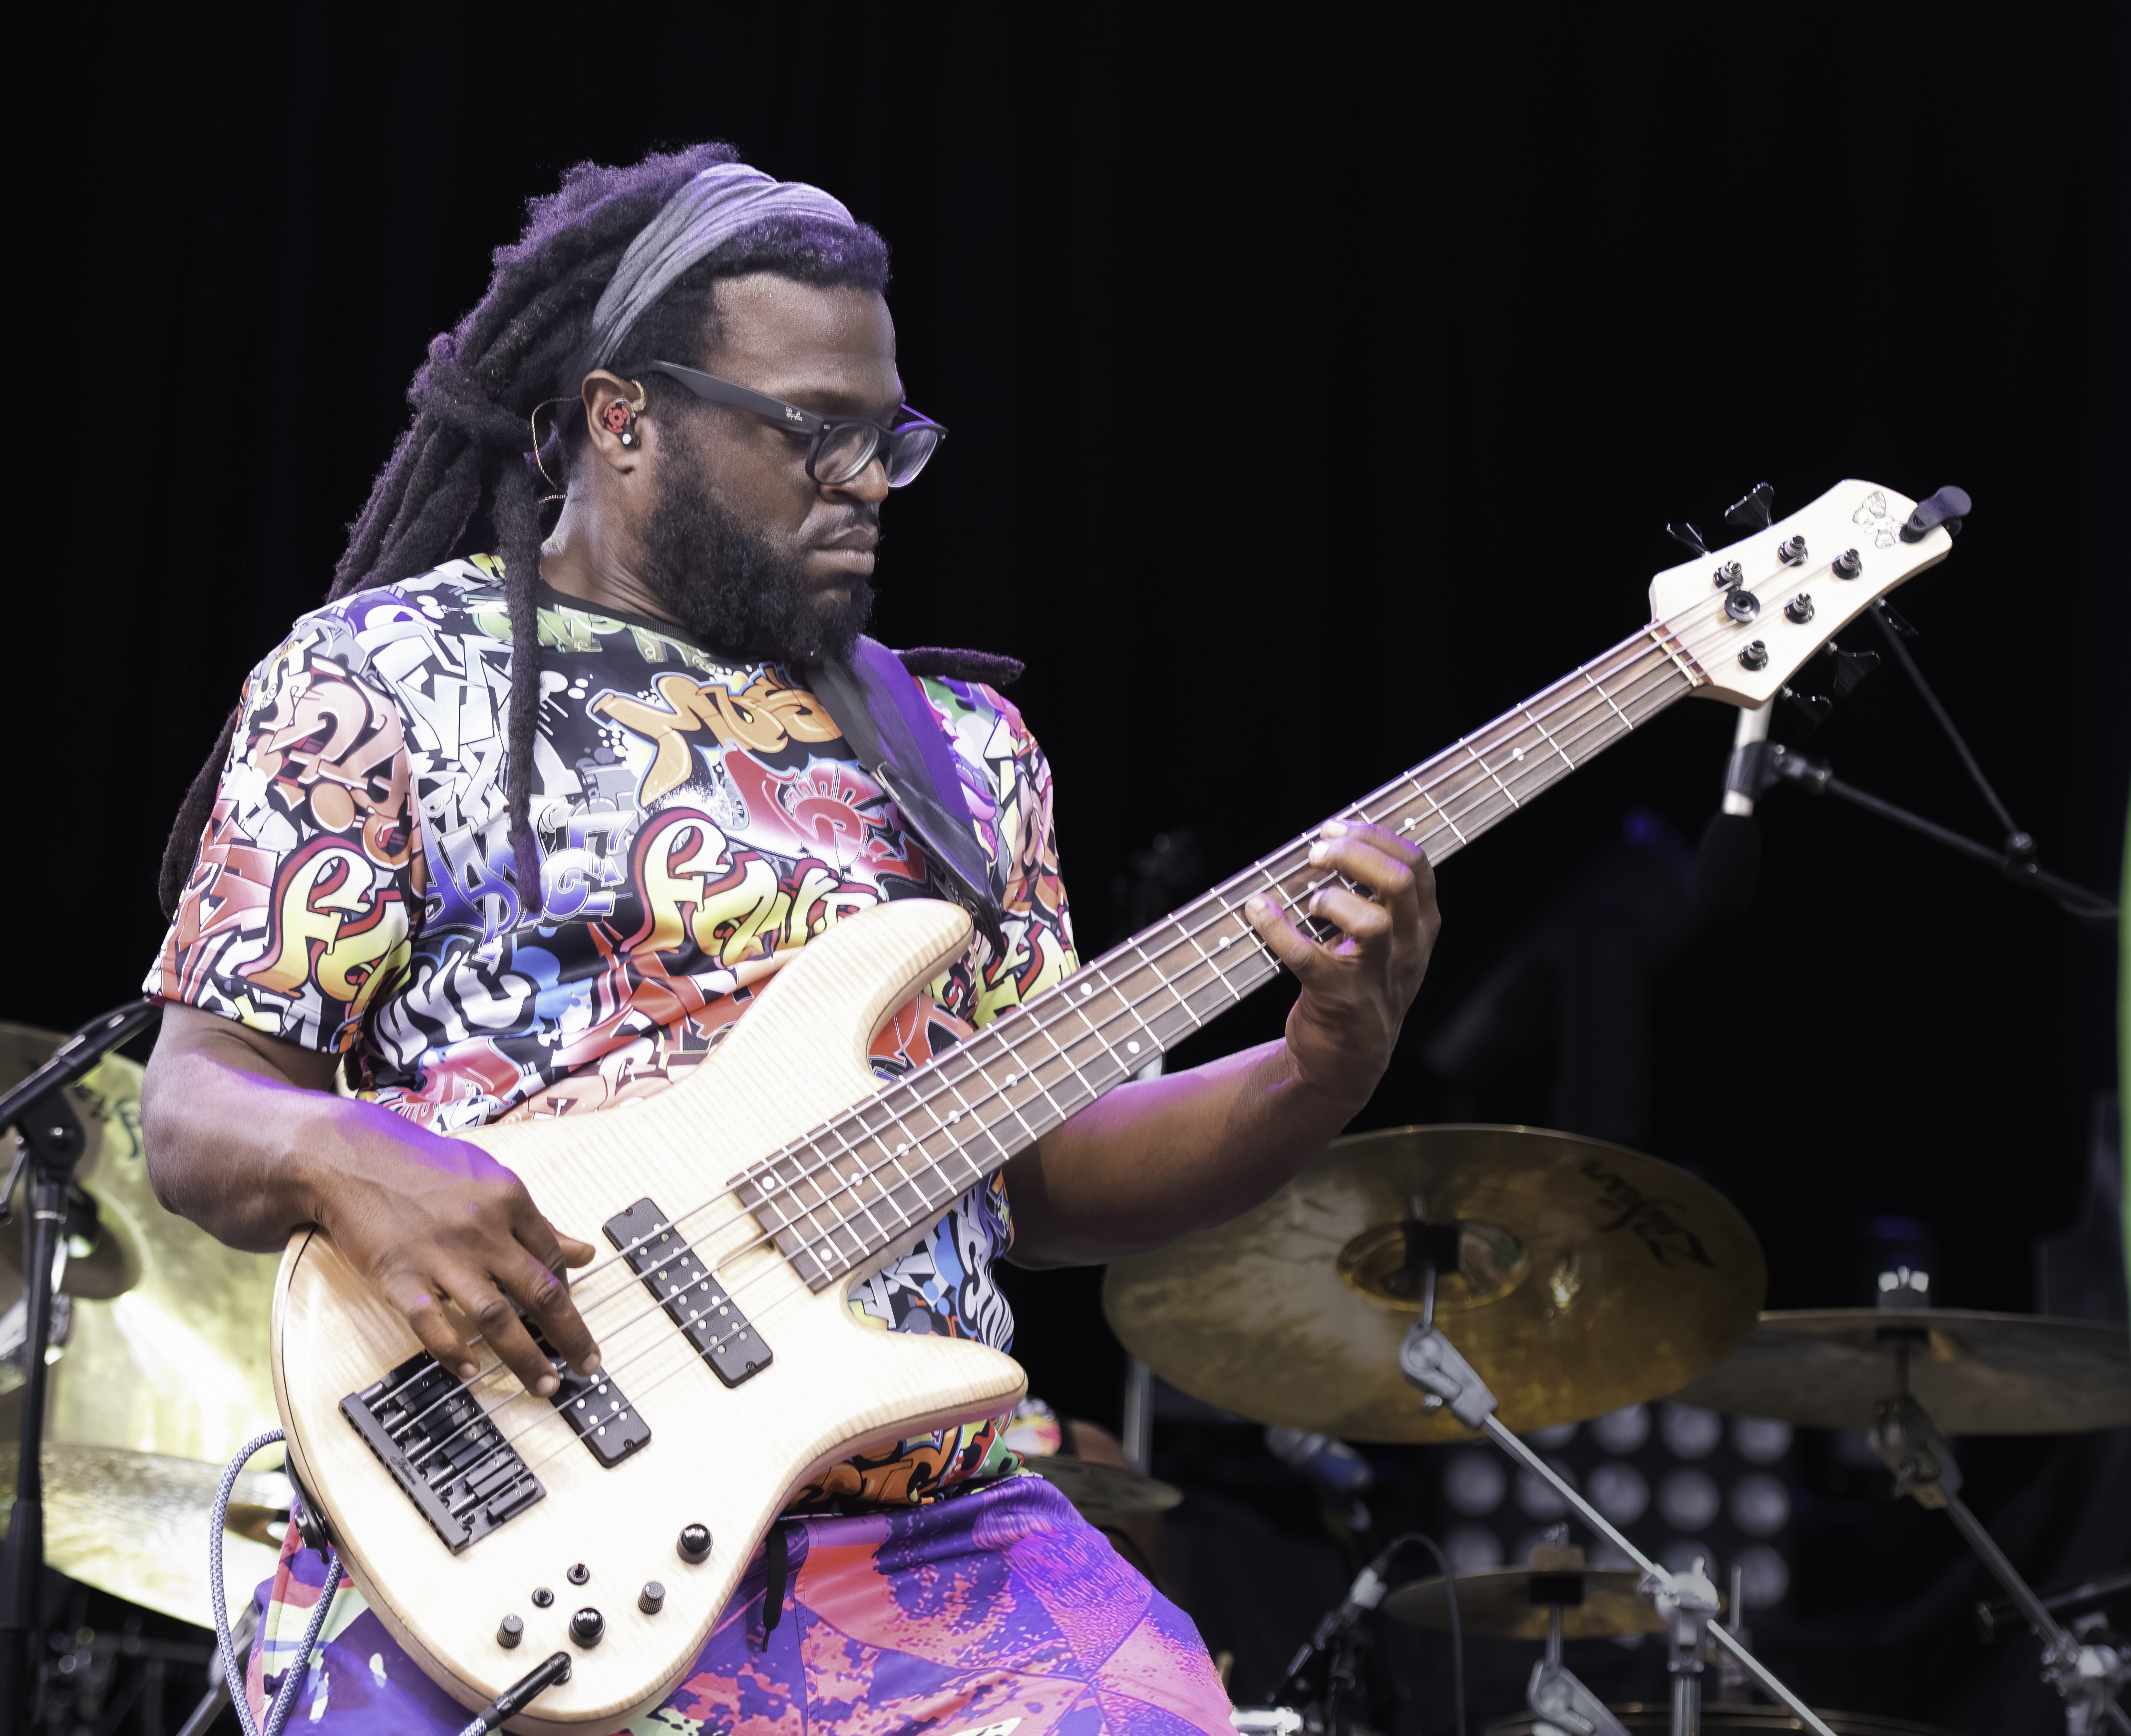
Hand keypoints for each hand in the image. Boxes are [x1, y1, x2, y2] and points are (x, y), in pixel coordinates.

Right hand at [309, 1104, 600, 1396]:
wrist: (350, 1158)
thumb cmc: (423, 1167)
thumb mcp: (489, 1179)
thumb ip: (536, 1221)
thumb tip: (585, 1252)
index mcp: (509, 1200)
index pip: (552, 1258)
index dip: (568, 1295)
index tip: (571, 1321)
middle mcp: (482, 1229)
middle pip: (538, 1292)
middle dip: (569, 1336)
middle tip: (586, 1365)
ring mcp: (440, 1256)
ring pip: (495, 1317)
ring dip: (524, 1357)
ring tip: (543, 1384)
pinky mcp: (399, 1276)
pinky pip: (431, 1324)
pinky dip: (453, 1352)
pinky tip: (470, 1371)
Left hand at [1245, 820, 1438, 1109]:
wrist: (1345, 1065)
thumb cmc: (1360, 988)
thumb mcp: (1386, 943)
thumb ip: (1373, 897)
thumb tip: (1333, 840)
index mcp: (1420, 927)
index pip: (1416, 864)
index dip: (1375, 836)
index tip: (1336, 825)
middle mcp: (1408, 950)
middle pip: (1399, 882)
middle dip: (1353, 853)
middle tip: (1315, 851)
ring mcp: (1377, 977)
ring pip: (1371, 923)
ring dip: (1331, 898)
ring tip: (1309, 900)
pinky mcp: (1340, 1001)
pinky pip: (1309, 959)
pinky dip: (1278, 930)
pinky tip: (1258, 911)